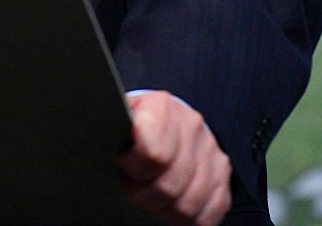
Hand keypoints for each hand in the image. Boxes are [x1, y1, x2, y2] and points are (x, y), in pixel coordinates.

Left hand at [118, 91, 231, 225]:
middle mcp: (191, 126)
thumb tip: (98, 137)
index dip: (133, 169)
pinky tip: (170, 204)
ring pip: (188, 205)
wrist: (165, 116)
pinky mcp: (223, 174)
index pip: (153, 153)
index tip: (123, 166)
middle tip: (132, 186)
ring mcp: (210, 151)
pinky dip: (187, 219)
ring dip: (164, 210)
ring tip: (149, 195)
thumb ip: (113, 126)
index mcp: (161, 107)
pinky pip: (208, 213)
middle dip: (144, 196)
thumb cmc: (135, 121)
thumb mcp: (119, 116)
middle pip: (168, 186)